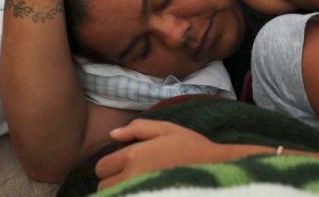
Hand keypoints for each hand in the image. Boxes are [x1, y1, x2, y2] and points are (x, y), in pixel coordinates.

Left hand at [95, 120, 227, 188]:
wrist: (216, 169)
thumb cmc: (192, 147)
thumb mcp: (167, 129)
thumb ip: (138, 128)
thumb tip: (112, 134)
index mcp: (134, 155)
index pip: (102, 167)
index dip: (112, 165)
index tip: (127, 164)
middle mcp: (132, 176)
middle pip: (104, 185)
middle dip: (115, 180)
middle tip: (133, 175)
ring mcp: (140, 190)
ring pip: (114, 194)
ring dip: (122, 189)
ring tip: (139, 182)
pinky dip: (131, 194)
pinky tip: (144, 189)